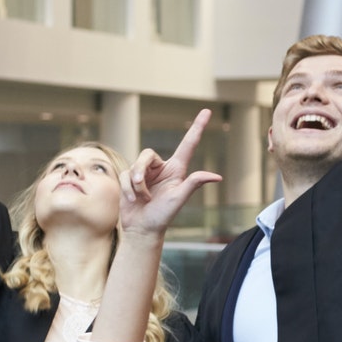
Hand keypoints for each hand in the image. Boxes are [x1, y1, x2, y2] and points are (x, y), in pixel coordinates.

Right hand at [119, 109, 221, 238]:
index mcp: (176, 170)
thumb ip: (193, 183)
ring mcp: (144, 174)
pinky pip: (124, 176)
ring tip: (140, 198)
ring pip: (134, 166)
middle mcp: (160, 168)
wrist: (142, 229)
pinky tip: (133, 200)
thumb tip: (216, 177)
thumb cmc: (163, 216)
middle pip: (147, 155)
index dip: (197, 128)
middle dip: (140, 170)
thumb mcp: (179, 199)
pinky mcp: (129, 179)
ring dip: (135, 184)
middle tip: (140, 185)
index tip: (206, 112)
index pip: (188, 144)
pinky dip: (128, 189)